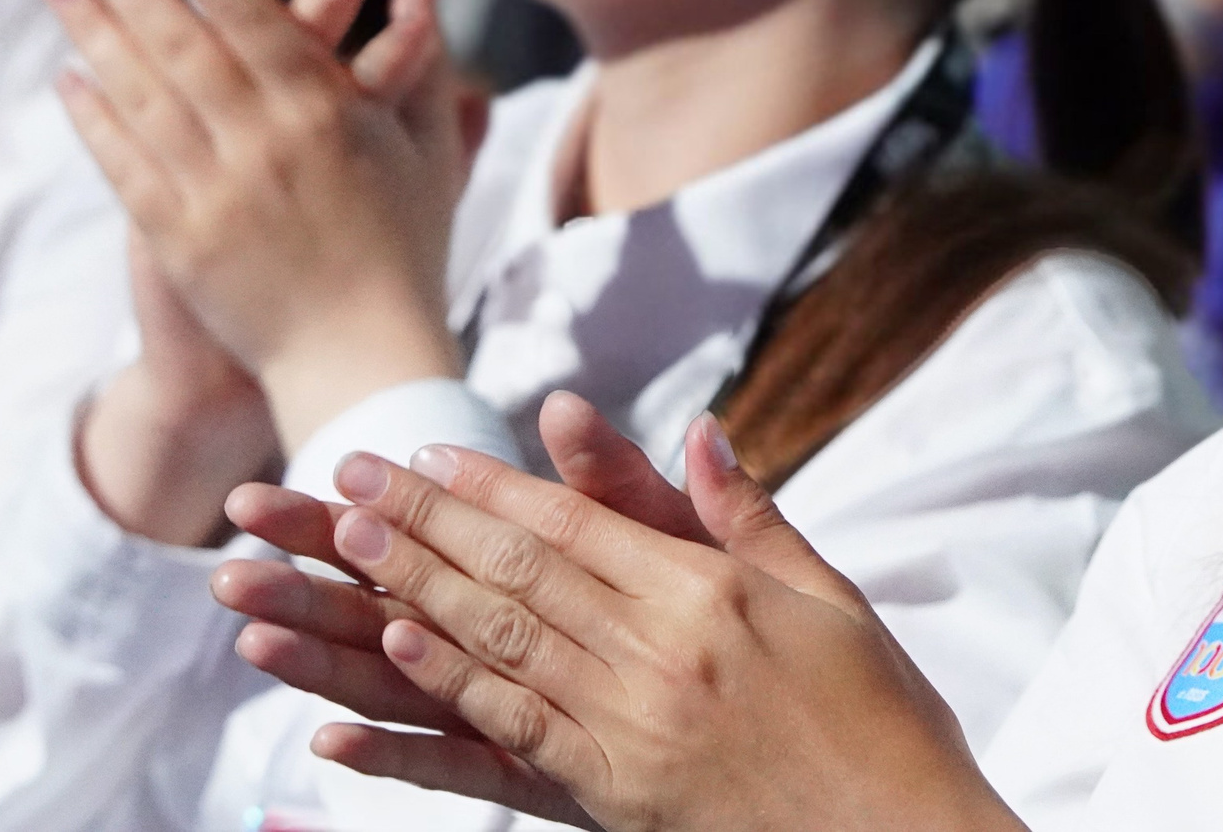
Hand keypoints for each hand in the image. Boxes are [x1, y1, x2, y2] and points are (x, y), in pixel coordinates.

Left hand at [45, 0, 464, 453]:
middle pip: (178, 38)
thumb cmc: (408, 248)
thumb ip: (418, 68)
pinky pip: (123, 164)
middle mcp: (267, 140)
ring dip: (91, 31)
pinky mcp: (179, 239)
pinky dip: (92, 117)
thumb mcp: (427, 149)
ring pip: (140, 92)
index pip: (247, 12)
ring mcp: (217, 190)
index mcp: (329, 109)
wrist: (363, 355)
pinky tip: (67, 77)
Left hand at [229, 405, 1018, 831]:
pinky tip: (383, 673)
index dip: (490, 489)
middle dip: (425, 525)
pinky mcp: (613, 797)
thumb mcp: (831, 598)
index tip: (423, 456)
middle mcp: (658, 654)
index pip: (573, 527)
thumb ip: (749, 516)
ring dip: (411, 593)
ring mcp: (629, 728)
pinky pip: (509, 739)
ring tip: (342, 553)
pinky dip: (440, 702)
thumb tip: (701, 428)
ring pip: (499, 647)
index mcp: (710, 595)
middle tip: (348, 483)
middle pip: (517, 576)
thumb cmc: (879, 717)